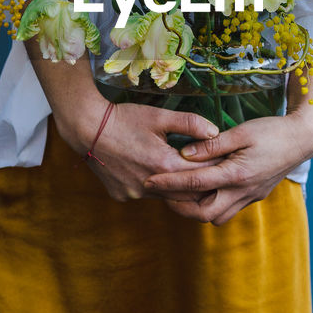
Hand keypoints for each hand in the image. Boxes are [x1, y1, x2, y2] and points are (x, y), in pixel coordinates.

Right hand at [59, 99, 228, 203]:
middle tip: (211, 171)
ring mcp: (134, 194)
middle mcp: (150, 186)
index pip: (202, 174)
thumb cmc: (124, 118)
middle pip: (188, 194)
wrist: (86, 128)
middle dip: (201, 182)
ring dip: (177, 186)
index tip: (226, 162)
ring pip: (167, 197)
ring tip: (186, 172)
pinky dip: (155, 187)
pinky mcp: (122, 195)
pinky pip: (146, 196)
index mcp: (164, 165)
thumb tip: (216, 132)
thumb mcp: (160, 116)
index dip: (216, 167)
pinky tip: (153, 171)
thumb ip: (190, 123)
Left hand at [142, 73, 312, 225]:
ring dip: (197, 210)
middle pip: (203, 214)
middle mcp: (242, 191)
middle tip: (163, 193)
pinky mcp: (255, 196)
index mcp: (236, 174)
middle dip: (180, 207)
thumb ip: (211, 145)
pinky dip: (212, 205)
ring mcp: (250, 197)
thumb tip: (184, 153)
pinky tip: (204, 190)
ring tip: (181, 192)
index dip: (168, 183)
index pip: (194, 183)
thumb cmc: (272, 130)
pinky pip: (229, 210)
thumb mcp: (241, 132)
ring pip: (217, 217)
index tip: (149, 180)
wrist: (303, 140)